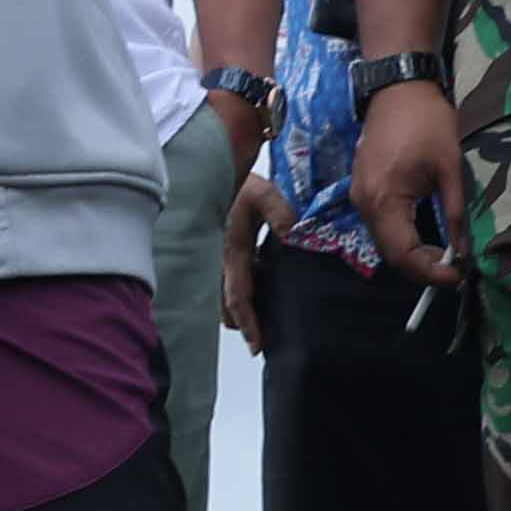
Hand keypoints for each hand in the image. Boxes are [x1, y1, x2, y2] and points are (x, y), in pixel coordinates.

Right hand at [220, 163, 290, 350]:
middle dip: (241, 323)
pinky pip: (227, 280)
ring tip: (258, 321)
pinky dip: (238, 293)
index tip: (257, 344)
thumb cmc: (243, 182)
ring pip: (223, 294)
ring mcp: (217, 256)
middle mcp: (221, 259)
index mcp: (232, 251)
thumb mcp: (263, 194)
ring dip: (237, 309)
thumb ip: (279, 213)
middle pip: (226, 304)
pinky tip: (257, 292)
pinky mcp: (222, 250)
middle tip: (259, 341)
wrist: (222, 167)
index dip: (247, 322)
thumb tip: (293, 234)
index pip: (238, 296)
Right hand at [352, 80, 467, 290]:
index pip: (403, 254)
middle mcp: (364, 204)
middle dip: (422, 269)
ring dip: (412, 257)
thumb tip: (461, 251)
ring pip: (385, 243)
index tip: (458, 276)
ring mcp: (359, 197)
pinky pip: (381, 227)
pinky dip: (402, 240)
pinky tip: (425, 241)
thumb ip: (454, 213)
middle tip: (454, 272)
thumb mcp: (449, 168)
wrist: (398, 87)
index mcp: (384, 199)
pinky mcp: (361, 190)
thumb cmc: (427, 122)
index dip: (430, 272)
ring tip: (443, 260)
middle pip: (391, 254)